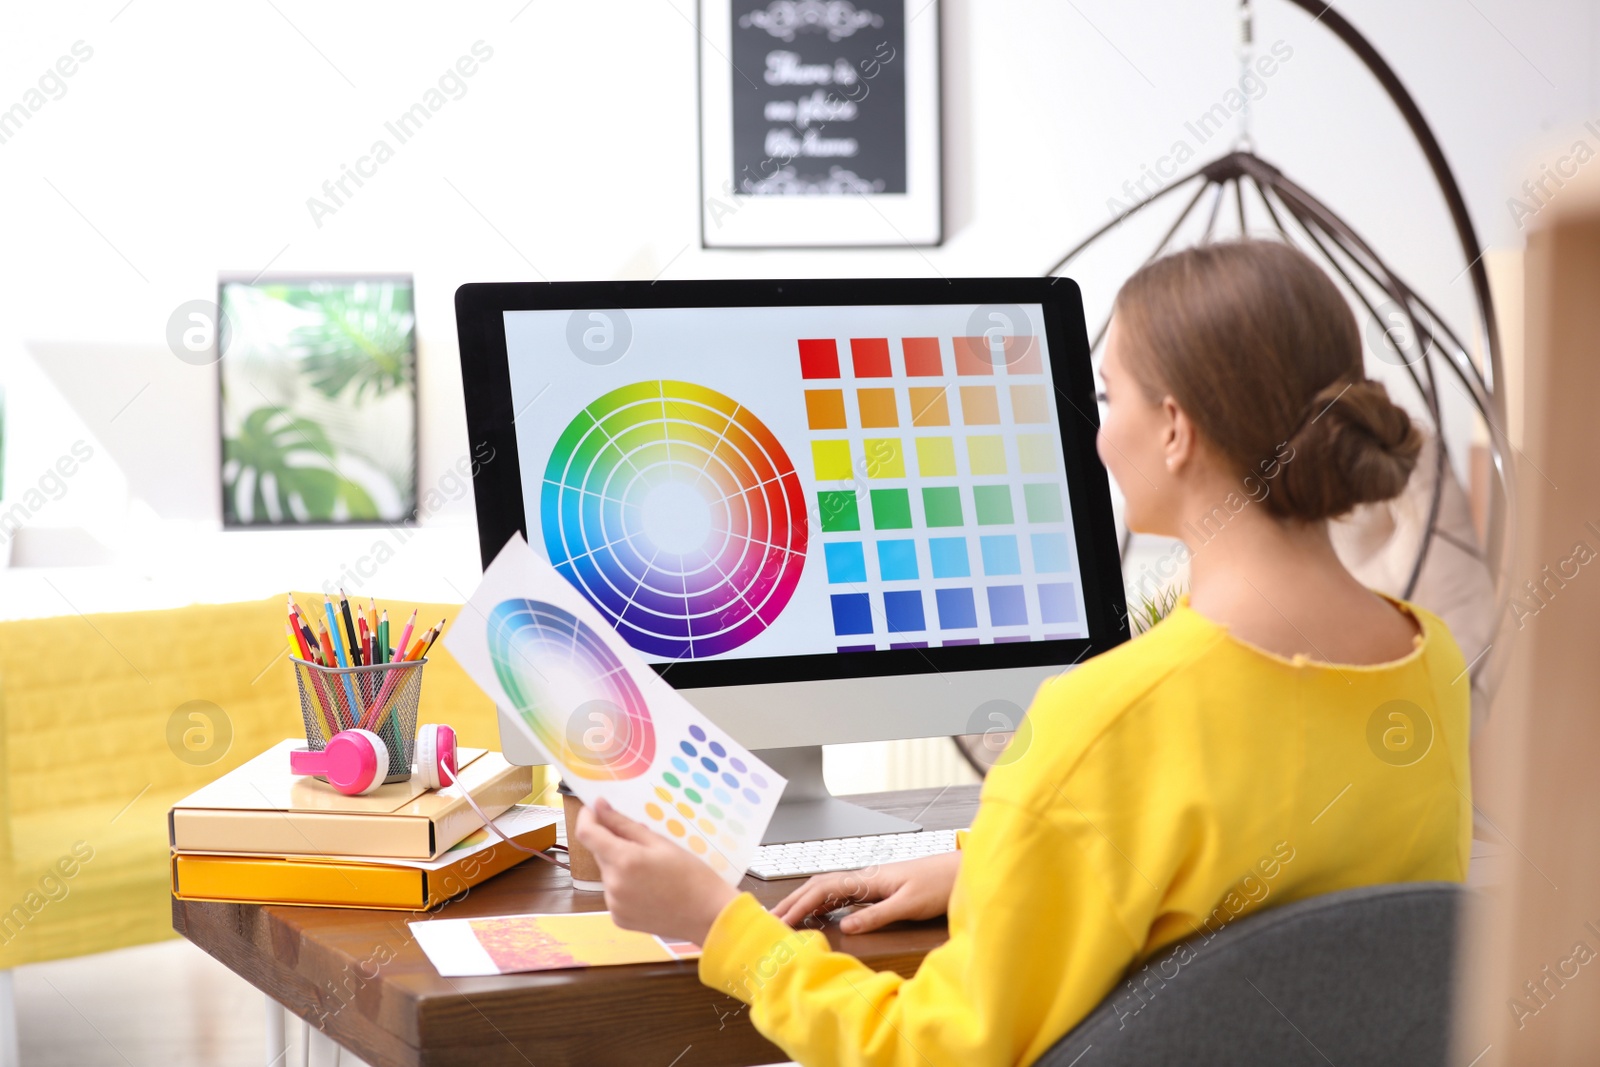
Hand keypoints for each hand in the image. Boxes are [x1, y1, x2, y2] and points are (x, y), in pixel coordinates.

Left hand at [575, 797, 738, 944]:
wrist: (707, 915)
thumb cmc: (691, 874)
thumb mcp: (660, 843)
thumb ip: (624, 825)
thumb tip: (599, 807)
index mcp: (624, 861)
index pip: (587, 834)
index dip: (587, 817)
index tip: (595, 809)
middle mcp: (613, 884)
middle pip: (599, 853)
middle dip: (612, 843)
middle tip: (642, 842)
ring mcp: (614, 905)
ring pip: (607, 873)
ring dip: (619, 865)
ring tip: (651, 870)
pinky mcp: (618, 918)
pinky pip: (614, 893)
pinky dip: (624, 885)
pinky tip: (648, 888)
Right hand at [771, 851, 959, 933]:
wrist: (961, 871)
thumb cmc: (940, 884)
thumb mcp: (909, 904)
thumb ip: (878, 915)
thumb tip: (847, 926)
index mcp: (870, 879)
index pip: (824, 889)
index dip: (801, 905)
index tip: (782, 921)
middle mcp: (866, 878)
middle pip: (820, 886)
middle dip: (794, 901)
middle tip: (772, 920)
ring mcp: (871, 883)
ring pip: (829, 890)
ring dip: (806, 902)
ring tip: (786, 918)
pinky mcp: (879, 890)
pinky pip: (843, 895)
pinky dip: (824, 904)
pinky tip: (818, 914)